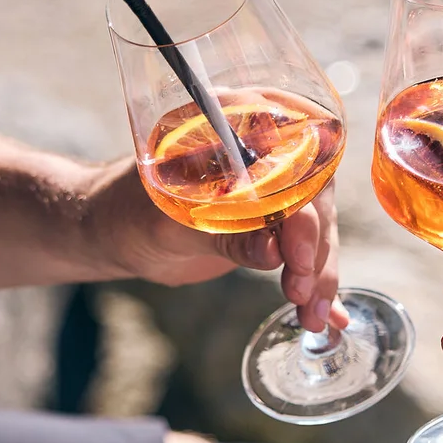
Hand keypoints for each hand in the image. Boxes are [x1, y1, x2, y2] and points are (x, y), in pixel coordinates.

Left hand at [86, 158, 344, 330]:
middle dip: (316, 252)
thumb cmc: (127, 211)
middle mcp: (265, 150)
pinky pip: (304, 250)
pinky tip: (330, 316)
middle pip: (315, 198)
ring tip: (313, 317)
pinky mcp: (273, 222)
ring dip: (319, 276)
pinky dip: (316, 282)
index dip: (305, 208)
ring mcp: (273, 187)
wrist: (112, 230)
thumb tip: (274, 251)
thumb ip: (223, 234)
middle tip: (303, 293)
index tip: (297, 255)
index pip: (294, 161)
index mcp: (239, 124)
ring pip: (317, 230)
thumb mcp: (169, 223)